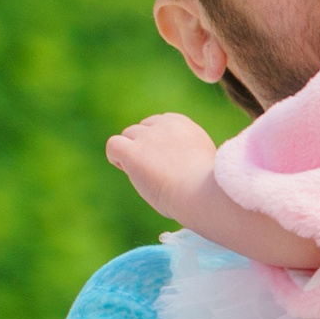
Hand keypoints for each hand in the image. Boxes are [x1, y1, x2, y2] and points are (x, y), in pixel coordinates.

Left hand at [106, 112, 220, 228]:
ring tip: (145, 175)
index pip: (160, 123)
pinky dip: (116, 157)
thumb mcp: (202, 160)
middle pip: (142, 128)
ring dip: (132, 153)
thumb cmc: (205, 188)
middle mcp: (165, 125)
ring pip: (128, 135)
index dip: (158, 142)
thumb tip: (172, 162)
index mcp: (184, 125)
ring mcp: (148, 137)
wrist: (201, 194)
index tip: (166, 162)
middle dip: (144, 147)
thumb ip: (186, 152)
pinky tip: (127, 169)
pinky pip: (114, 145)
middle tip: (155, 171)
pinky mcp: (133, 152)